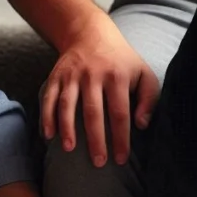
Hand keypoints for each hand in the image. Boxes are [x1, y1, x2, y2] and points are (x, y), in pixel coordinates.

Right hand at [39, 13, 159, 166]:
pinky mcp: (56, 76)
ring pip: (67, 104)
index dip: (121, 138)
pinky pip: (49, 98)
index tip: (121, 159)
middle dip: (96, 139)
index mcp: (117, 76)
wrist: (90, 34)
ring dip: (67, 128)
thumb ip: (149, 99)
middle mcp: (93, 75)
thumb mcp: (143, 74)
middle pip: (93, 111)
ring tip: (70, 149)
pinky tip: (49, 136)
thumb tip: (141, 125)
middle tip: (99, 162)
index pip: (120, 113)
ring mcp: (72, 75)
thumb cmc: (122, 62)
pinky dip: (47, 116)